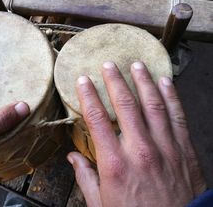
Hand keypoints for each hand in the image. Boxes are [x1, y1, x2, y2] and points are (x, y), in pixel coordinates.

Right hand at [67, 61, 205, 206]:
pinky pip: (177, 116)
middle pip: (126, 105)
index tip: (82, 80)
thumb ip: (85, 177)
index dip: (88, 96)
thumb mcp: (101, 203)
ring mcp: (165, 147)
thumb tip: (72, 158)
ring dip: (143, 81)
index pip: (97, 119)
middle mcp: (140, 149)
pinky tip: (164, 82)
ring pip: (153, 104)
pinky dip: (171, 96)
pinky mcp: (184, 150)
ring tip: (136, 64)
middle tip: (108, 64)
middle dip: (115, 81)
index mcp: (115, 163)